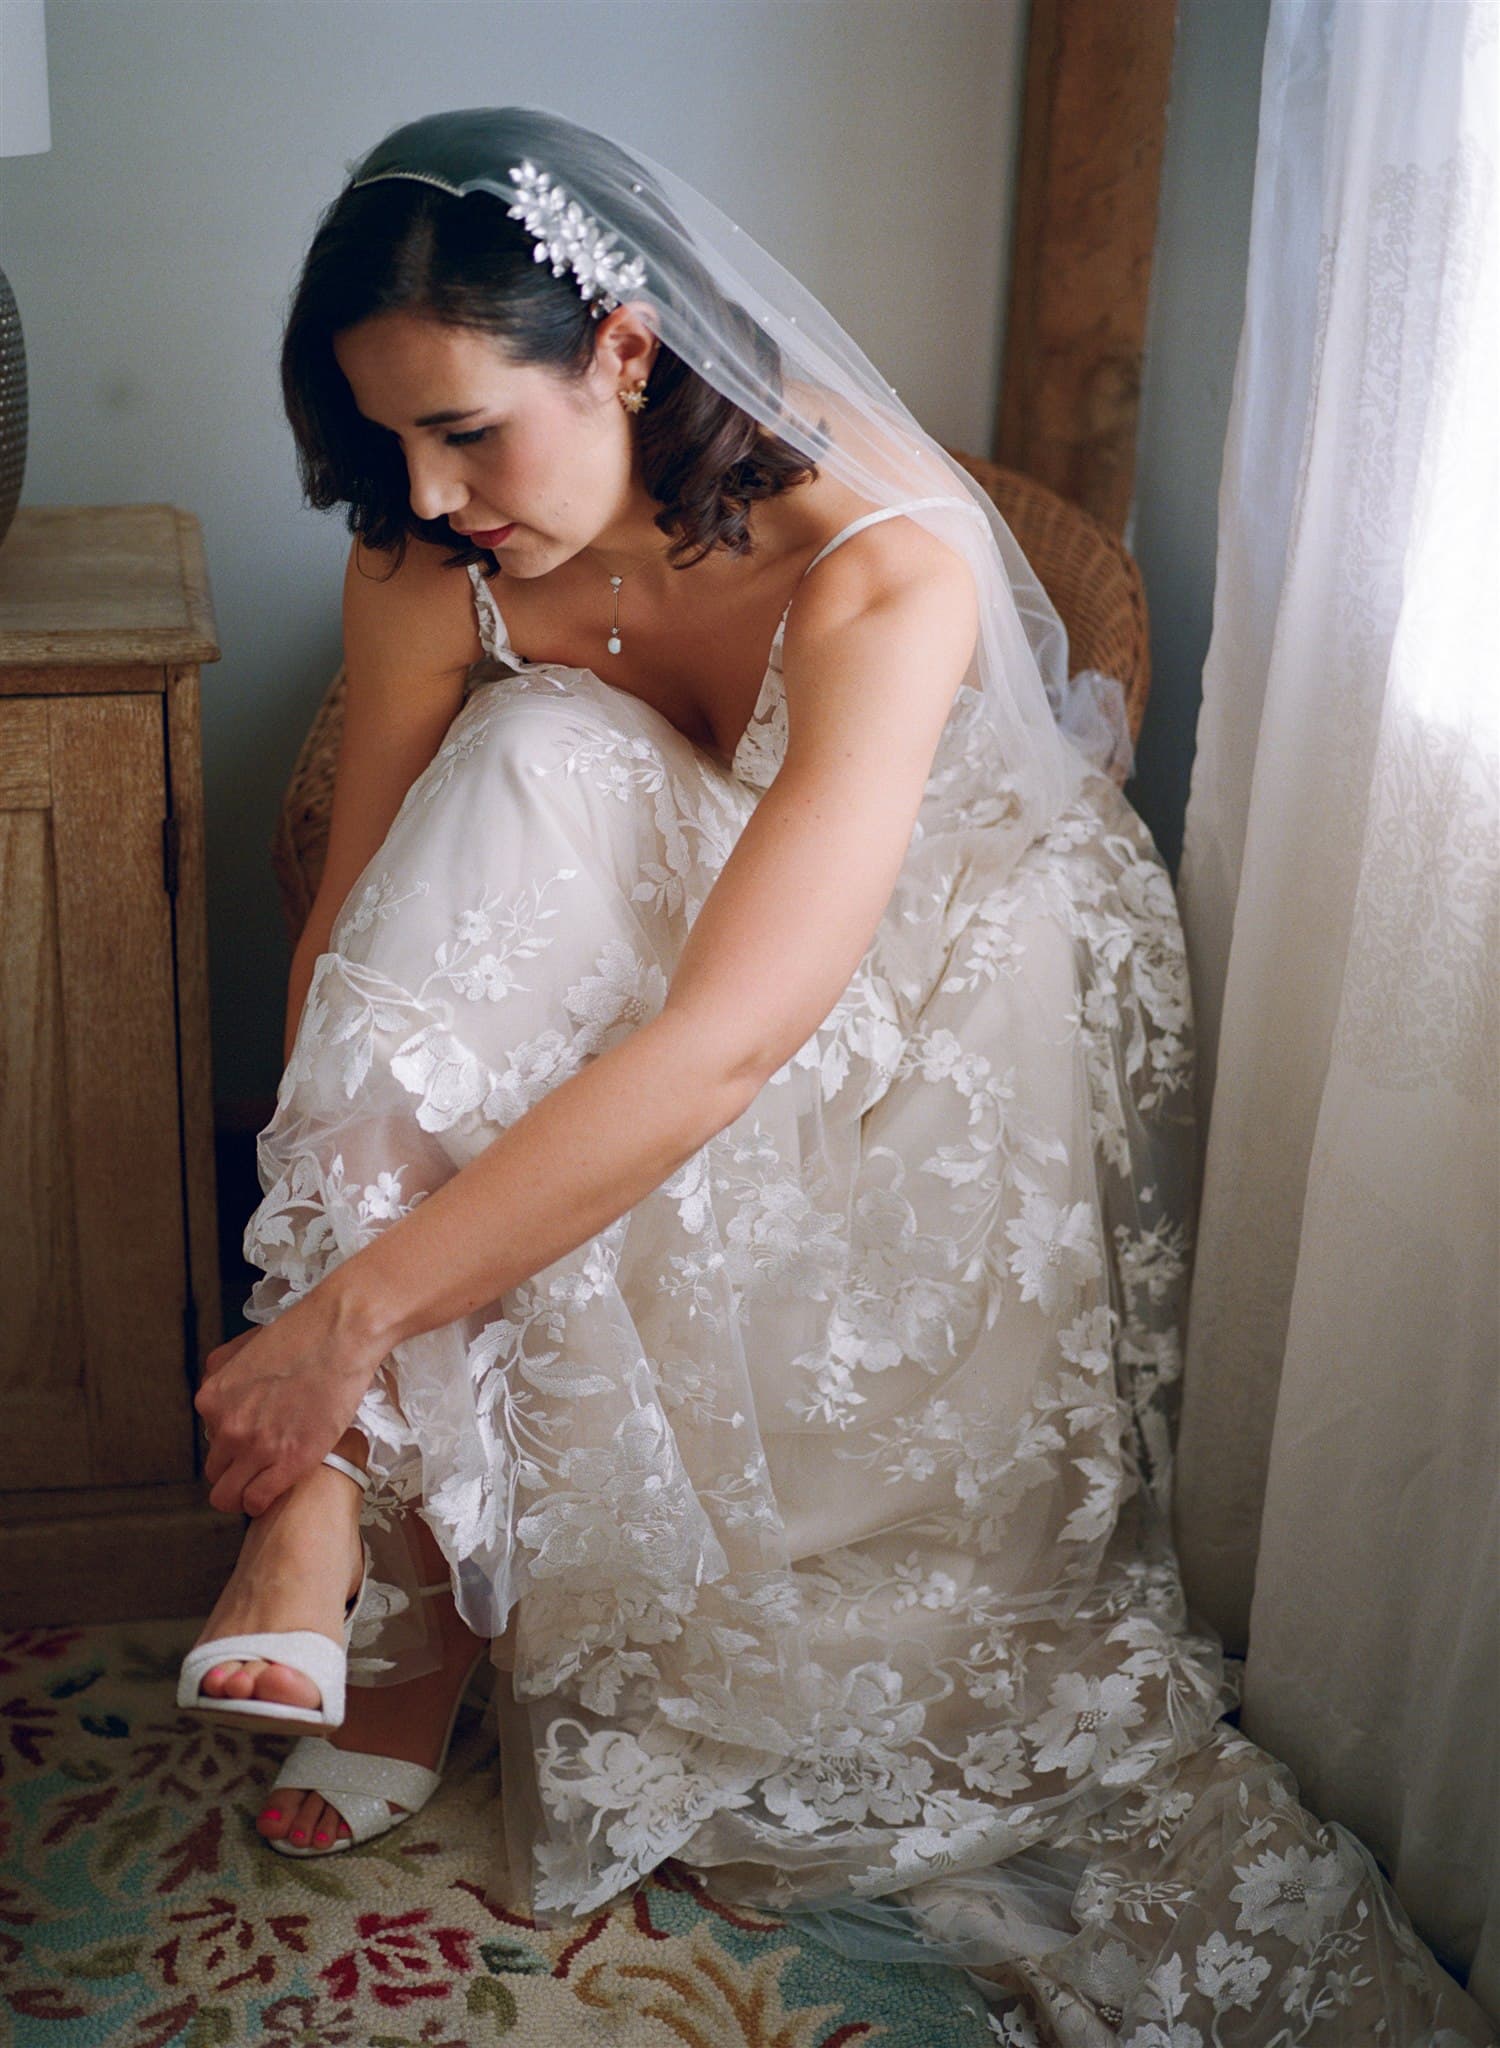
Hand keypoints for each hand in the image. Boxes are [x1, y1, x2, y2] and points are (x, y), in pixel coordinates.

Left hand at [194, 1287, 385, 1516]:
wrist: (341, 1334)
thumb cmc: (302, 1333)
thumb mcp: (242, 1346)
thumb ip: (222, 1371)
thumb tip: (222, 1393)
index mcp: (213, 1401)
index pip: (210, 1441)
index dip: (233, 1443)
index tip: (253, 1440)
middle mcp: (228, 1428)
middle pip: (216, 1471)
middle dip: (235, 1470)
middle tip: (260, 1463)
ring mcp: (257, 1448)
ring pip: (228, 1497)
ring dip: (243, 1493)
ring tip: (263, 1485)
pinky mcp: (289, 1463)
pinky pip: (257, 1501)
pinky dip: (262, 1502)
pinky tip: (275, 1491)